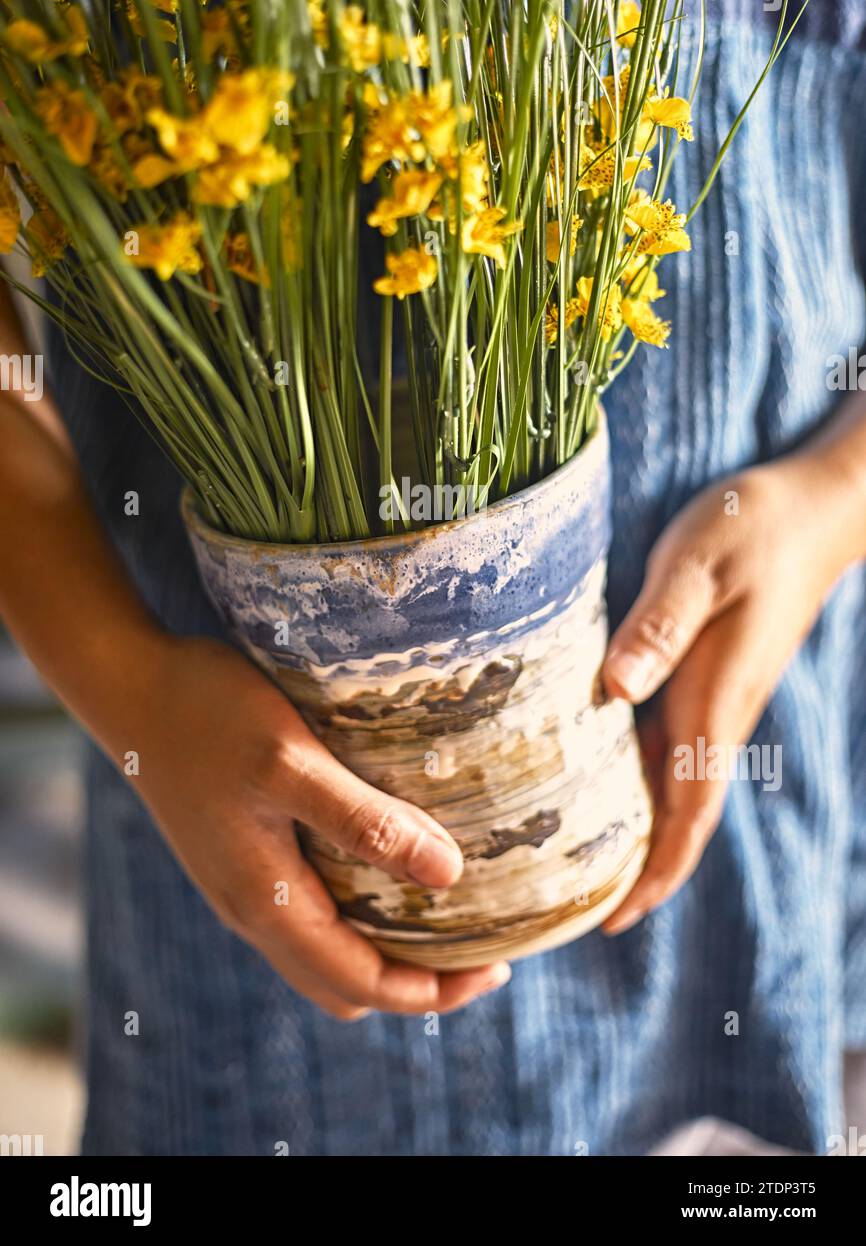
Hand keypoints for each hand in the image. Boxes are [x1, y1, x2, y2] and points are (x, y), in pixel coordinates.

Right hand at [121, 635, 510, 1018]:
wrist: (133, 687)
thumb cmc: (210, 715)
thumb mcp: (293, 762)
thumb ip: (365, 821)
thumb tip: (449, 874)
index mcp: (268, 901)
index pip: (362, 982)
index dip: (433, 989)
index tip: (496, 965)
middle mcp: (253, 908)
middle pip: (344, 984)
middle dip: (415, 981)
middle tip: (479, 945)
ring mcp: (242, 885)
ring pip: (324, 951)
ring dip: (384, 948)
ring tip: (444, 910)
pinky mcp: (240, 856)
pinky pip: (308, 913)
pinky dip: (357, 914)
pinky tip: (386, 864)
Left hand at [600, 449, 858, 934]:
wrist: (810, 509)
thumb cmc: (751, 529)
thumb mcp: (697, 564)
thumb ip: (658, 626)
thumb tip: (617, 690)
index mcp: (714, 700)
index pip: (689, 811)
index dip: (655, 871)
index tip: (613, 919)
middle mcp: (717, 714)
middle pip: (678, 815)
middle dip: (636, 869)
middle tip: (568, 907)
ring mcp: (717, 698)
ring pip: (672, 785)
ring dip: (633, 828)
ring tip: (571, 861)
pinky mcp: (707, 676)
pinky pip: (669, 746)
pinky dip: (636, 777)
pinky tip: (594, 775)